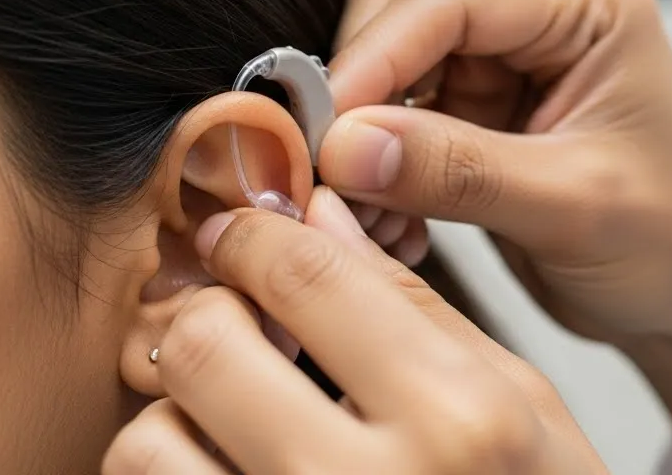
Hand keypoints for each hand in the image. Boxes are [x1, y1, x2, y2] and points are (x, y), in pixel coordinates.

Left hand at [102, 187, 605, 474]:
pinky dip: (181, 470)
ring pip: (148, 442)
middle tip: (237, 316)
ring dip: (178, 411)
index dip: (255, 236)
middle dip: (212, 311)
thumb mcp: (523, 400)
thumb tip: (322, 220)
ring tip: (233, 413)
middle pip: (205, 346)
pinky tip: (235, 462)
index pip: (308, 278)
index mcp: (456, 416)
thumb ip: (418, 308)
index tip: (243, 233)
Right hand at [320, 0, 671, 345]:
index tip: (316, 134)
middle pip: (398, 10)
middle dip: (351, 95)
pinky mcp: (474, 101)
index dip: (370, 59)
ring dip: (354, 140)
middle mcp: (540, 7)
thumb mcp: (574, 209)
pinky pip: (388, 111)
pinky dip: (370, 168)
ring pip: (381, 61)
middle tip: (317, 177)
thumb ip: (458, 170)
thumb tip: (343, 145)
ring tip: (360, 220)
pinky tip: (387, 227)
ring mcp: (503, 52)